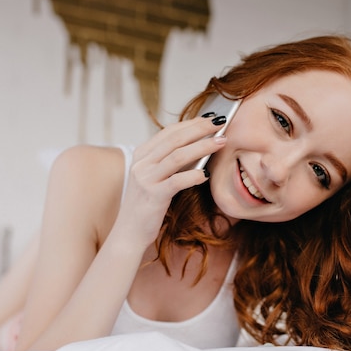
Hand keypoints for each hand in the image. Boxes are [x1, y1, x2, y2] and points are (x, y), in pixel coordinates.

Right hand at [113, 116, 226, 248]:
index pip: (169, 131)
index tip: (210, 118)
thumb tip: (199, 146)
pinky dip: (194, 175)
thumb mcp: (155, 177)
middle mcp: (141, 163)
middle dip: (200, 128)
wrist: (129, 232)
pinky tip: (207, 173)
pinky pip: (178, 181)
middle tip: (220, 123)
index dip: (191, 123)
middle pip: (175, 138)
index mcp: (141, 155)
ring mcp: (146, 179)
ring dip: (203, 146)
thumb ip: (170, 162)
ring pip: (178, 156)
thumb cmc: (147, 205)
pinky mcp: (153, 195)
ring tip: (221, 142)